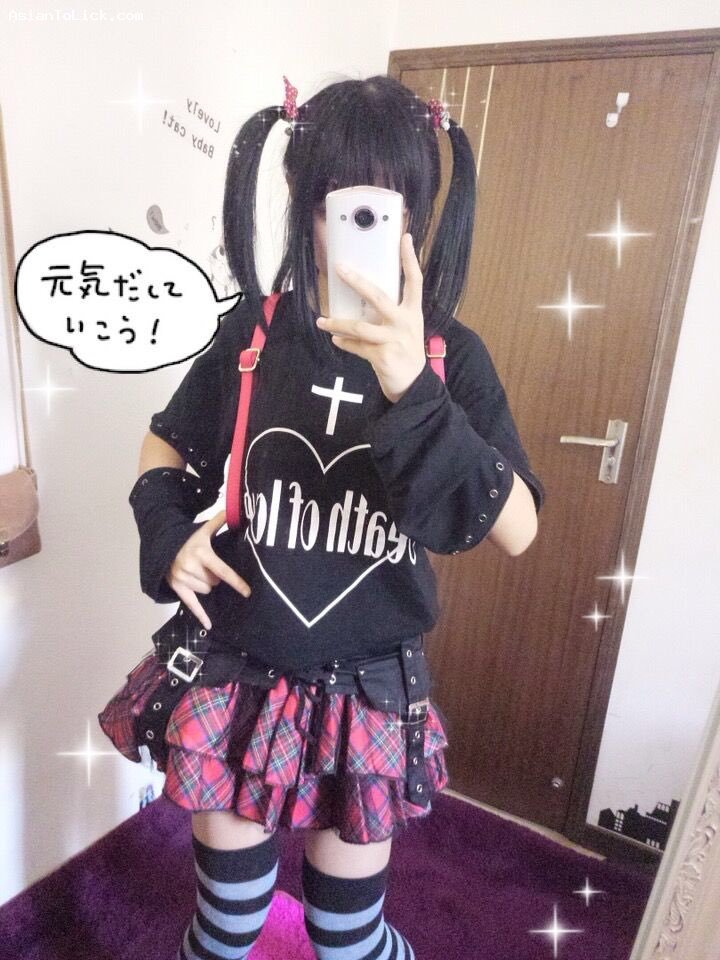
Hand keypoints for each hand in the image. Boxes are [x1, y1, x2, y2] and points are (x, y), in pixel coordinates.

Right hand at [165, 509, 250, 629]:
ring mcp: (182, 577)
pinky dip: (200, 615)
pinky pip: (191, 604)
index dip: (236, 582)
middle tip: (208, 568)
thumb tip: (232, 510)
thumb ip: (219, 521)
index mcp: (202, 553)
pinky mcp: (176, 587)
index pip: (223, 571)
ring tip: (199, 574)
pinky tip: (210, 624)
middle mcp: (191, 566)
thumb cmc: (188, 539)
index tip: (247, 592)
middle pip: (214, 582)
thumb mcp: (203, 530)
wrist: (162, 544)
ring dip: (206, 585)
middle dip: (214, 577)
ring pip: (206, 591)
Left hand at [315, 232, 426, 403]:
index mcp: (413, 312)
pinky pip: (357, 346)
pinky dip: (345, 343)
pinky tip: (336, 339)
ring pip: (360, 327)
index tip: (404, 237)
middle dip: (357, 281)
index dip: (409, 259)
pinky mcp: (383, 357)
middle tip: (340, 268)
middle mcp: (405, 323)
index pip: (414, 280)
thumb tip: (361, 301)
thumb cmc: (406, 353)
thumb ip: (390, 314)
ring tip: (322, 321)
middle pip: (378, 297)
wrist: (414, 386)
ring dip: (337, 323)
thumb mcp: (406, 329)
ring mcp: (394, 340)